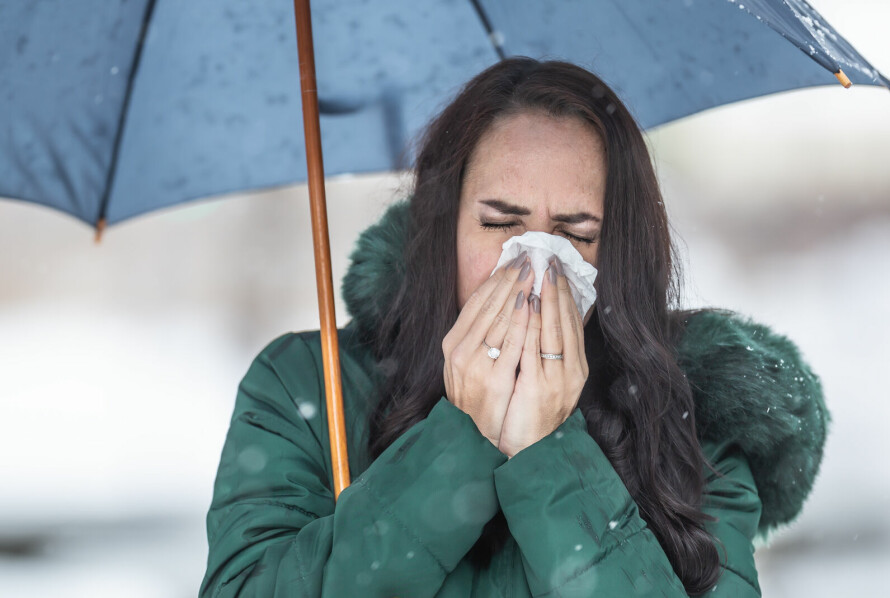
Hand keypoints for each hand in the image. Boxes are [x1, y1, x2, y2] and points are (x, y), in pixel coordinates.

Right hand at [442, 252, 534, 448]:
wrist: (473, 436)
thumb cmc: (475, 395)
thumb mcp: (468, 361)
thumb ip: (478, 334)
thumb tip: (498, 301)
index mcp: (453, 342)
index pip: (475, 302)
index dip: (495, 279)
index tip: (513, 261)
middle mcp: (459, 351)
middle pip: (488, 306)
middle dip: (509, 279)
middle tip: (528, 257)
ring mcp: (475, 365)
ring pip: (498, 319)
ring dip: (517, 292)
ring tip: (533, 272)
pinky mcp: (494, 379)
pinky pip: (510, 344)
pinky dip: (522, 322)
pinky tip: (532, 304)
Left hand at [497, 257, 588, 457]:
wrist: (530, 452)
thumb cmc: (534, 414)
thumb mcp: (547, 380)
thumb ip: (549, 353)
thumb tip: (544, 319)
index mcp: (576, 368)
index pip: (574, 323)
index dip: (566, 294)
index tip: (557, 269)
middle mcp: (571, 372)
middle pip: (567, 323)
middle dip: (558, 289)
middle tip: (550, 261)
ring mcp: (557, 380)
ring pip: (554, 331)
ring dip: (547, 300)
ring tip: (540, 274)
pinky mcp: (539, 389)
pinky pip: (536, 349)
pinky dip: (533, 324)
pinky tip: (529, 304)